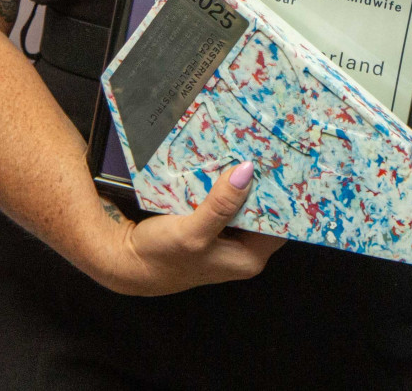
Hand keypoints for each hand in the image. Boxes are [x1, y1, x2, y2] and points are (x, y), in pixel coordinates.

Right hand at [85, 162, 284, 295]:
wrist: (124, 261)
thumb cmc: (159, 257)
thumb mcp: (192, 232)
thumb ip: (221, 205)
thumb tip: (247, 172)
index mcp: (249, 259)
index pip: (282, 224)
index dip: (286, 196)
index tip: (287, 165)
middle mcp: (243, 250)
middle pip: (265, 211)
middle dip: (266, 183)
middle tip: (270, 148)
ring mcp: (227, 237)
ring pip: (246, 203)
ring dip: (245, 181)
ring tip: (253, 148)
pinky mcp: (211, 225)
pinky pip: (227, 200)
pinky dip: (227, 184)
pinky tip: (227, 162)